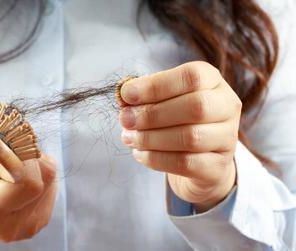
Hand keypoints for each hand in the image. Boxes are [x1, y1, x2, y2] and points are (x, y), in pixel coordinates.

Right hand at [0, 139, 56, 249]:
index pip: (24, 184)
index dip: (20, 159)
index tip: (3, 146)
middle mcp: (11, 224)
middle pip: (41, 178)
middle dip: (25, 156)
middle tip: (3, 153)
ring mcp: (29, 225)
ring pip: (48, 176)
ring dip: (32, 162)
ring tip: (7, 166)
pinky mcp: (42, 219)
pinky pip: (50, 183)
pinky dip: (36, 172)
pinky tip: (16, 176)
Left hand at [119, 61, 239, 211]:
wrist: (197, 159)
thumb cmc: (174, 119)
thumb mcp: (161, 100)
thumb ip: (143, 95)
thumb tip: (123, 94)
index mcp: (212, 81)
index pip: (191, 76)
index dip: (156, 85)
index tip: (126, 94)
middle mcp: (226, 106)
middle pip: (195, 107)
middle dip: (152, 114)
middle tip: (125, 120)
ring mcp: (227, 139)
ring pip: (190, 138)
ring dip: (151, 138)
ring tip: (129, 138)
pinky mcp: (218, 167)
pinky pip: (186, 164)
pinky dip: (156, 159)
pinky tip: (140, 154)